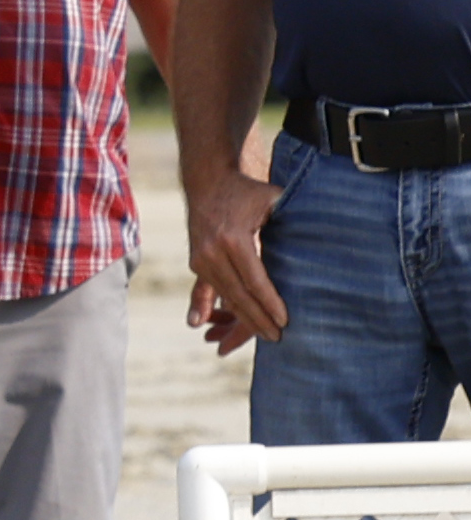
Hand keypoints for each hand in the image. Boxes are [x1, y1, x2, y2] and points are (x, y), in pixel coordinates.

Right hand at [185, 159, 284, 349]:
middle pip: (238, 294)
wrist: (207, 182)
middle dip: (258, 318)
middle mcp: (212, 252)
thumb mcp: (271, 200)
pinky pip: (208, 290)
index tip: (285, 320)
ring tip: (263, 333)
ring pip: (225, 295)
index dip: (270, 302)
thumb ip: (291, 218)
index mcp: (233, 238)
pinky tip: (208, 324)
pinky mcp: (196, 262)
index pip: (255, 279)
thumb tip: (322, 235)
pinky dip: (212, 308)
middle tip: (277, 337)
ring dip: (242, 317)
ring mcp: (200, 258)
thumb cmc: (247, 191)